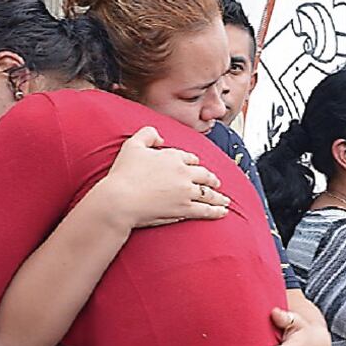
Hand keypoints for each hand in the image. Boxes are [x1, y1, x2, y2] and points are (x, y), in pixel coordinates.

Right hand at [94, 126, 230, 228]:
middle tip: (216, 182)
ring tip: (224, 199)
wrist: (121, 200)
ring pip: (208, 193)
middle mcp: (183, 173)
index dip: (194, 162)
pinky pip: (206, 210)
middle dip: (211, 179)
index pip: (189, 158)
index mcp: (172, 157)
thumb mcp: (132, 145)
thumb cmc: (124, 174)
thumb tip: (161, 136)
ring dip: (218, 196)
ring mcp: (186, 191)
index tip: (196, 165)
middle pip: (204, 175)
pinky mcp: (185, 209)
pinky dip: (216, 211)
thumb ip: (147, 134)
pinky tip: (223, 212)